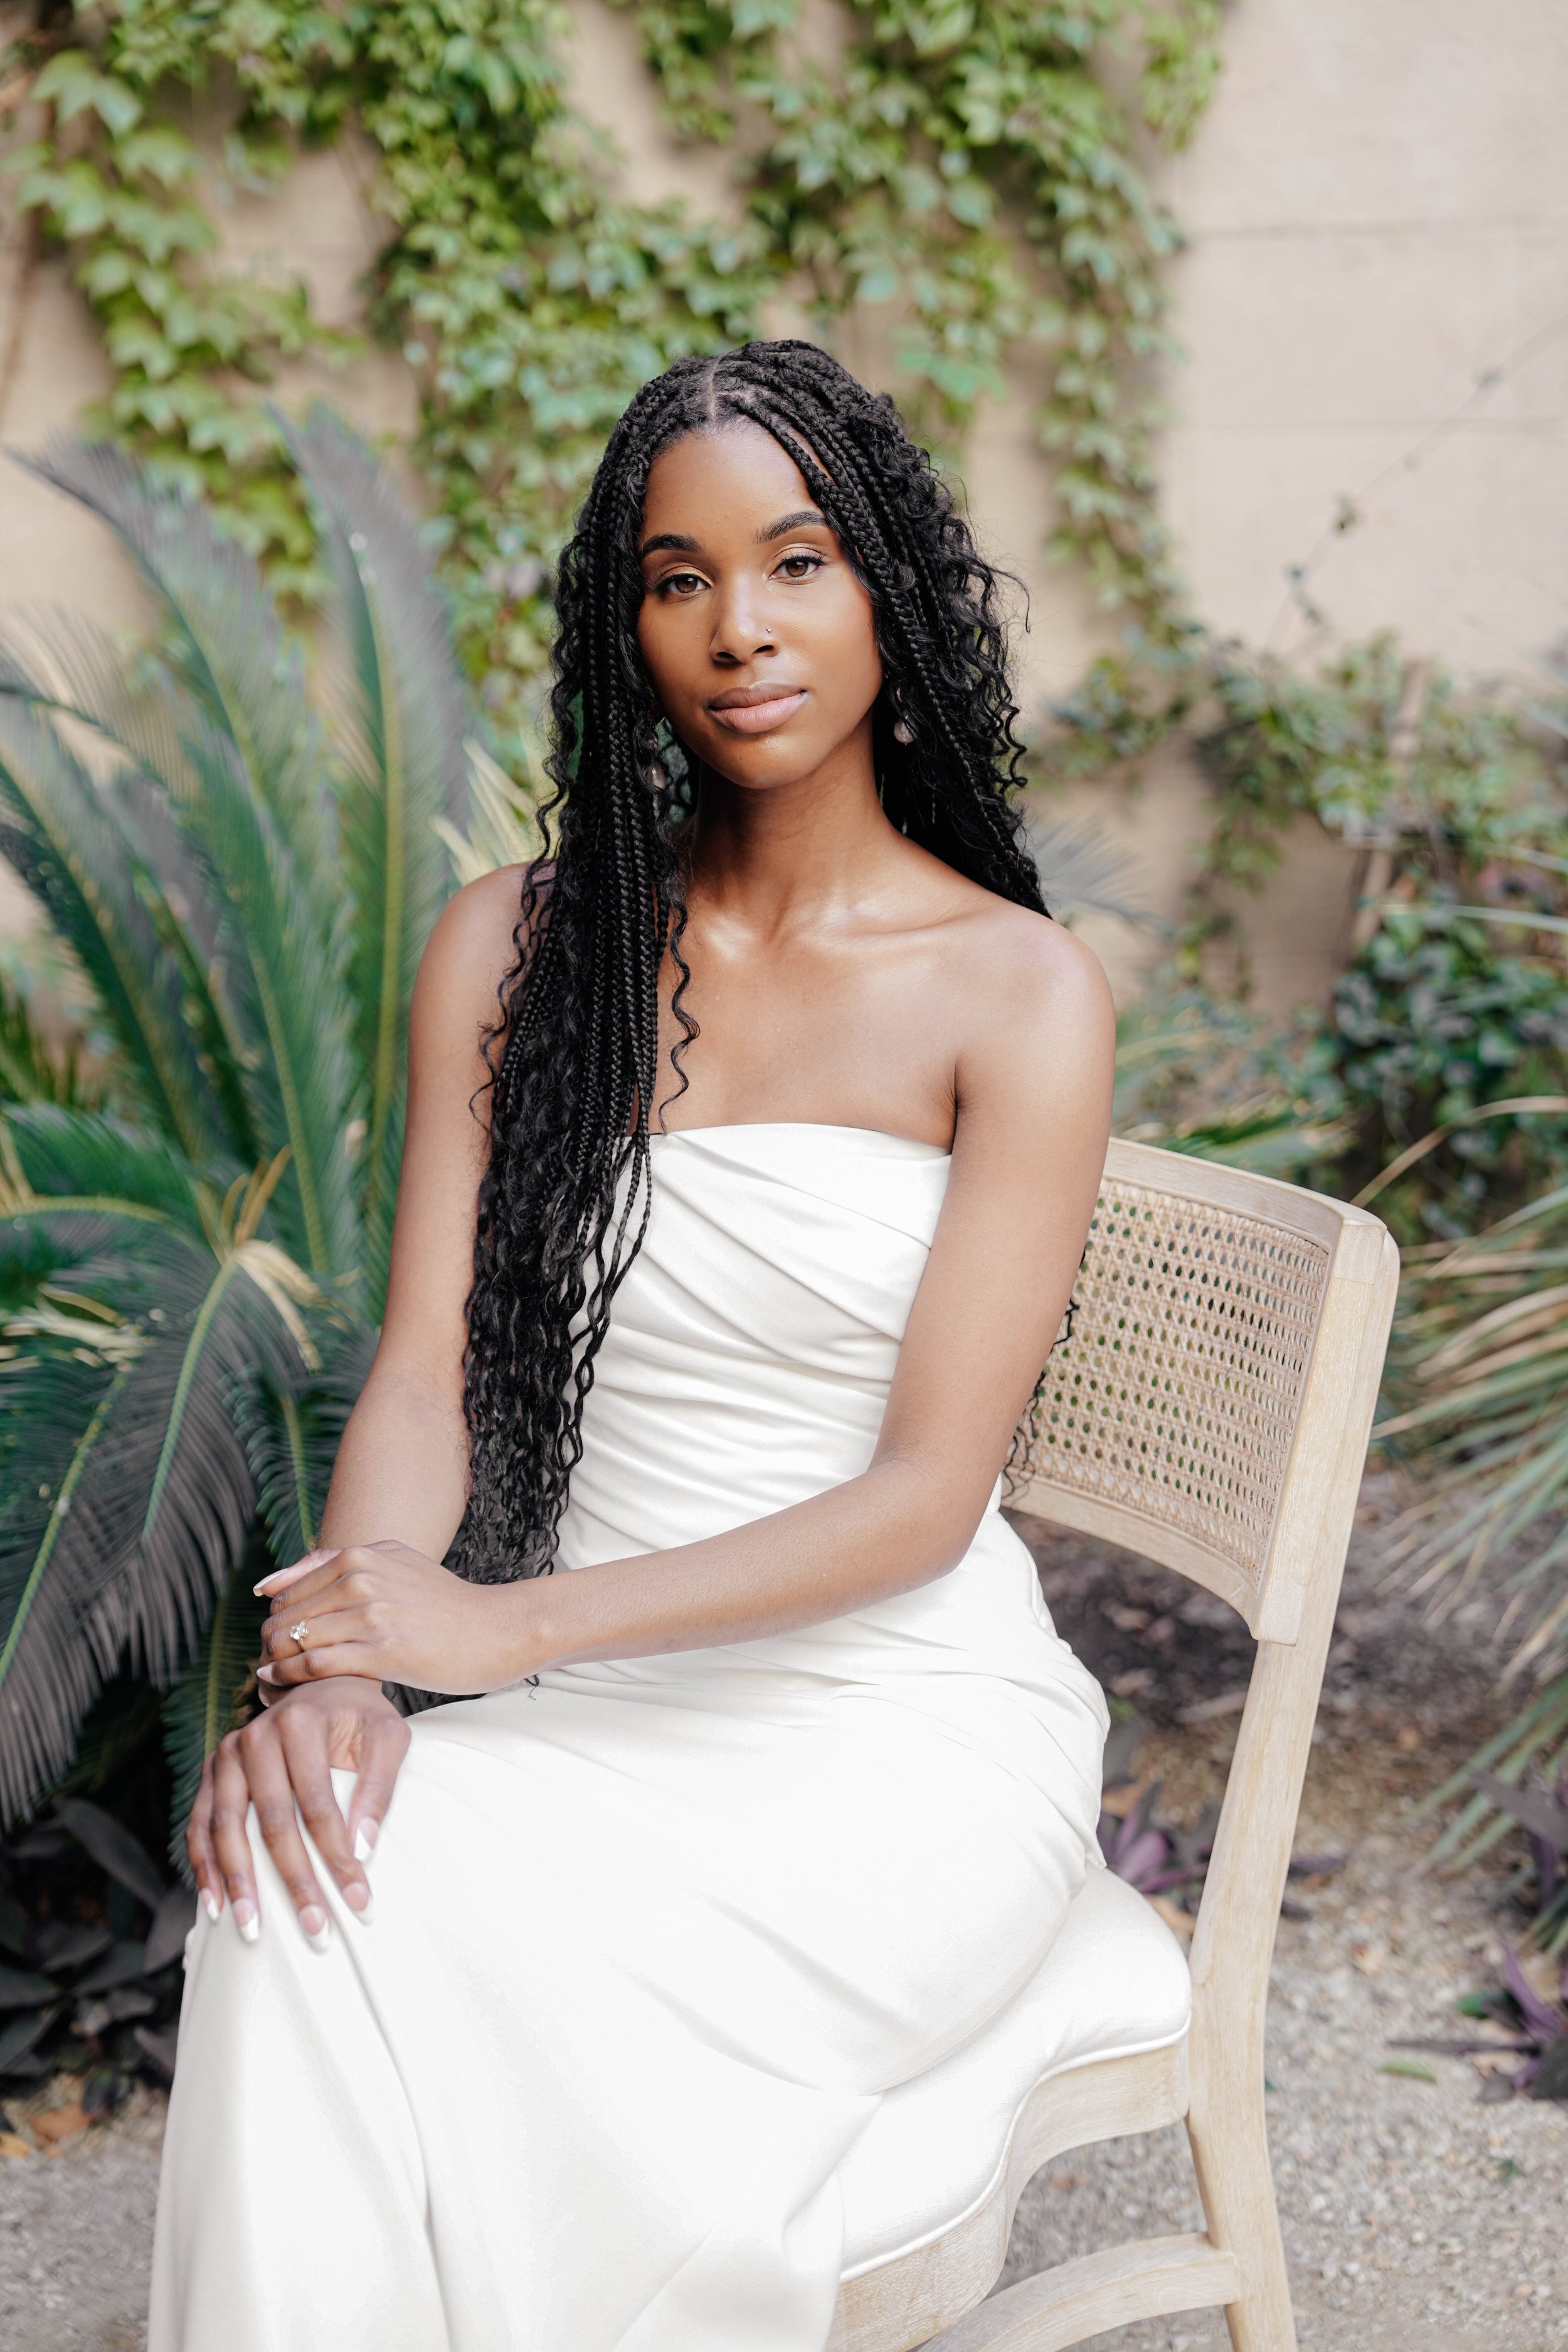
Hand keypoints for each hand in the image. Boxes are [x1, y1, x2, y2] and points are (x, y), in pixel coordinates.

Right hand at [188, 1677, 408, 1946]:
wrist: (323, 1685)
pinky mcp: (212, 1771)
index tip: (358, 1901)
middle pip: (271, 1821)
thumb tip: (363, 1847)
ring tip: (251, 1929)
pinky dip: (204, 1865)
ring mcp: (227, 1753)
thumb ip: (380, 1786)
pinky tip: (215, 1904)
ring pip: (225, 1827)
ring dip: (238, 1883)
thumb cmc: (361, 1717)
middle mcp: (255, 1735)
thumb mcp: (389, 1736)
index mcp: (300, 1722)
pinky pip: (199, 1823)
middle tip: (314, 1929)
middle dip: (293, 1880)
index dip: (337, 1856)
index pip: (318, 1804)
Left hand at [256, 1539, 535, 1695]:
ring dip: (273, 1663)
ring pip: (295, 1639)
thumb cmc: (442, 1603)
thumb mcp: (394, 1561)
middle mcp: (363, 1579)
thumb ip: (336, 1564)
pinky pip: (317, 1665)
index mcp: (360, 1555)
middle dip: (269, 1643)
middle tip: (265, 1666)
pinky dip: (291, 1677)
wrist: (494, 1630)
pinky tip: (282, 1687)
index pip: (288, 1589)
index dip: (274, 1619)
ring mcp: (373, 1615)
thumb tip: (270, 1586)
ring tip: (268, 1680)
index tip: (273, 1641)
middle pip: (286, 1615)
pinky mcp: (384, 1651)